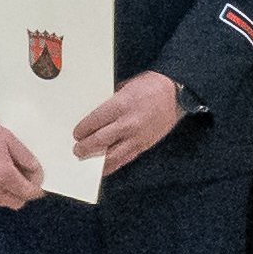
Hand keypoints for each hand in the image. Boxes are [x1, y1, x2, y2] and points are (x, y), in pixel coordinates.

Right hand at [0, 122, 46, 205]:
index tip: (38, 182)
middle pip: (18, 202)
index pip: (29, 193)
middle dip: (24, 192)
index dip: (37, 188)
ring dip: (10, 193)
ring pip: (4, 202)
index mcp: (4, 174)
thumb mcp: (9, 139)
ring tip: (7, 175)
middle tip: (24, 177)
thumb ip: (26, 157)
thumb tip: (35, 171)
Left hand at [68, 72, 185, 166]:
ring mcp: (137, 137)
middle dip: (85, 147)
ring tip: (87, 160)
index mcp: (120, 105)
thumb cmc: (149, 85)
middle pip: (99, 141)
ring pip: (112, 155)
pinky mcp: (145, 145)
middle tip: (77, 150)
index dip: (82, 130)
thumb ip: (110, 102)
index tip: (76, 134)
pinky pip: (126, 159)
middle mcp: (128, 123)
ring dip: (97, 160)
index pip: (94, 122)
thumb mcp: (125, 87)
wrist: (175, 92)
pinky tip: (105, 167)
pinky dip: (113, 165)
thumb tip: (96, 116)